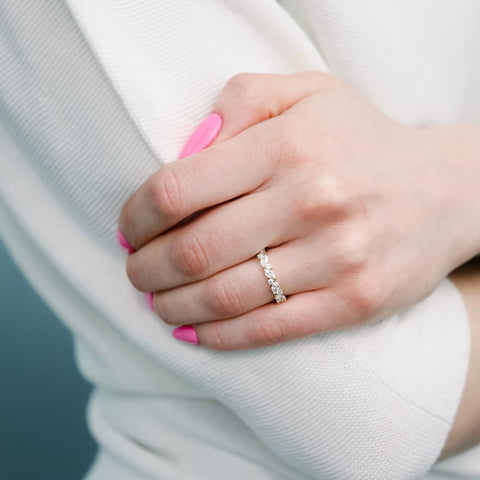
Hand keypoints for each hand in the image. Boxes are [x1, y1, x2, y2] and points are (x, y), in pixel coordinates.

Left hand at [118, 71, 479, 349]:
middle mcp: (311, 201)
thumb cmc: (360, 139)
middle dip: (145, 268)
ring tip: (155, 301)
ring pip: (224, 296)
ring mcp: (336, 258)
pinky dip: (217, 337)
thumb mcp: (304, 93)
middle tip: (134, 269)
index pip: (178, 189)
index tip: (129, 227)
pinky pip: (267, 328)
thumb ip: (238, 104)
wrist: (445, 190)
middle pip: (193, 250)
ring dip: (172, 305)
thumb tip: (181, 154)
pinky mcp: (353, 301)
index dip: (138, 215)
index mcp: (288, 146)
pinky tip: (191, 332)